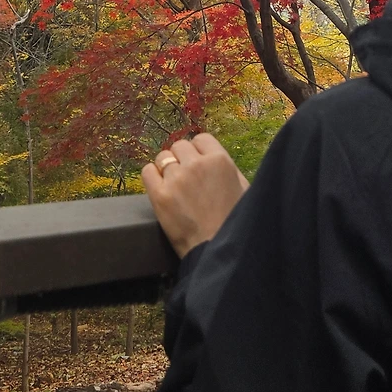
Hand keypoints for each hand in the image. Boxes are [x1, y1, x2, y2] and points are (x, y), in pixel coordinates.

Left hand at [142, 133, 249, 257]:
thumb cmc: (234, 222)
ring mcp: (176, 179)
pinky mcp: (159, 196)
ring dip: (167, 168)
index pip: (201, 139)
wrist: (216, 252)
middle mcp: (197, 165)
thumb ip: (228, 168)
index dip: (199, 151)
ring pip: (162, 157)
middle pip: (180, 146)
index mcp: (220, 160)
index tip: (198, 163)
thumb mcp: (243, 188)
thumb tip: (214, 157)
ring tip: (173, 184)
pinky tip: (160, 187)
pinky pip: (147, 172)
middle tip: (186, 176)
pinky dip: (152, 176)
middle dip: (182, 159)